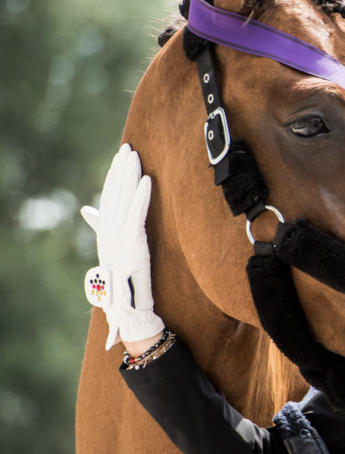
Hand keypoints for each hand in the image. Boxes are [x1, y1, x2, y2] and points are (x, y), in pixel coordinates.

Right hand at [81, 145, 162, 349]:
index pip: (109, 197)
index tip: (119, 157)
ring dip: (130, 176)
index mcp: (106, 232)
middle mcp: (110, 231)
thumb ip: (101, 227)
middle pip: (115, 193)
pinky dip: (141, 196)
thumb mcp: (113, 249)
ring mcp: (120, 236)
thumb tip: (88, 209)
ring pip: (124, 199)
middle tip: (127, 148)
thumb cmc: (124, 279)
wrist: (126, 305)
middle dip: (121, 170)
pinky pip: (137, 214)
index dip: (114, 176)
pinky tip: (147, 180)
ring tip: (135, 156)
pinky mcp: (133, 241)